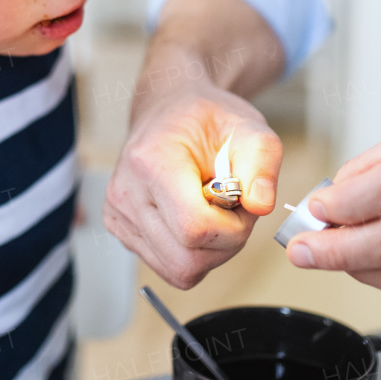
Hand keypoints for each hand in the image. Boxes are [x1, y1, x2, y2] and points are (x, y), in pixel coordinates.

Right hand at [104, 82, 283, 288]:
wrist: (170, 110)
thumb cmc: (206, 119)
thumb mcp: (248, 128)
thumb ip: (262, 164)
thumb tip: (261, 206)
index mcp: (152, 161)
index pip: (195, 228)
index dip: (232, 228)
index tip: (241, 202)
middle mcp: (126, 191)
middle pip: (186, 259)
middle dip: (224, 244)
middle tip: (232, 210)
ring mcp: (118, 214)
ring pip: (177, 269)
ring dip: (210, 252)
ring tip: (213, 212)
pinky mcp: (119, 228)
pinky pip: (166, 266)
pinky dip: (192, 253)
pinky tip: (194, 219)